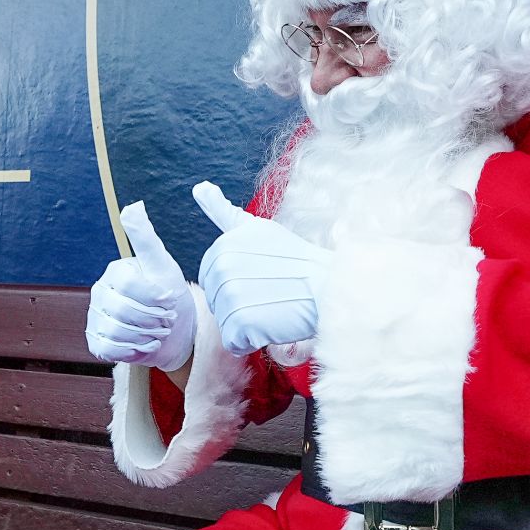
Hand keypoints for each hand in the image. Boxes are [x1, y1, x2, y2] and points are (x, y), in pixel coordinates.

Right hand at [85, 202, 193, 372]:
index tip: (170, 300)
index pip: (129, 286)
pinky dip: (133, 350)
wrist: (174, 332)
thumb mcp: (162, 264)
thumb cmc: (169, 294)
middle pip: (123, 311)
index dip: (154, 297)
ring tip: (159, 332)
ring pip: (117, 332)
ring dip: (146, 336)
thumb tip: (132, 206)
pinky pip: (109, 349)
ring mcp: (95, 318)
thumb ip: (145, 237)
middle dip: (152, 319)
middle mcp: (100, 293)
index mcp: (114, 272)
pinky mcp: (96, 341)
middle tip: (167, 320)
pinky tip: (147, 344)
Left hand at [193, 181, 325, 354]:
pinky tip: (272, 325)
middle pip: (216, 303)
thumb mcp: (259, 229)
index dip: (236, 287)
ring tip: (274, 308)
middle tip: (271, 295)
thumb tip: (199, 187)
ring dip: (247, 325)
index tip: (262, 279)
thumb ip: (224, 212)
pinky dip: (252, 342)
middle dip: (239, 307)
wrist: (330, 288)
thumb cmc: (298, 262)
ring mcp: (231, 294)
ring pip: (225, 324)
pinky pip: (234, 343)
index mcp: (224, 246)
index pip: (210, 280)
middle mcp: (223, 267)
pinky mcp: (241, 321)